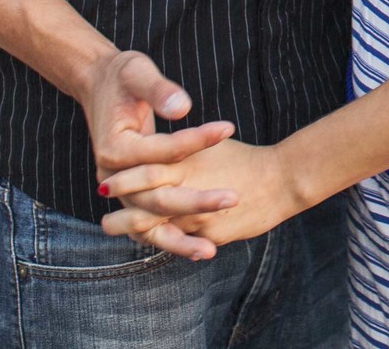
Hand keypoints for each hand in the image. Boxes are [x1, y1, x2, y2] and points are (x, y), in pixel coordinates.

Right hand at [79, 48, 234, 259]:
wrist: (100, 86)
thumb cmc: (122, 77)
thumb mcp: (136, 72)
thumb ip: (158, 90)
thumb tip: (182, 108)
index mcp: (116, 149)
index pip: (163, 151)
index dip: (197, 140)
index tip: (229, 128)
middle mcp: (113, 179)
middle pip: (157, 197)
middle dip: (196, 200)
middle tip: (234, 198)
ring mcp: (121, 193)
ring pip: (150, 224)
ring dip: (181, 237)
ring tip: (212, 250)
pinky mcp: (130, 198)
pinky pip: (150, 226)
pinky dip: (172, 238)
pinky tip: (199, 250)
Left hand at [100, 138, 306, 253]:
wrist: (282, 180)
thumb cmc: (244, 158)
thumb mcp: (211, 146)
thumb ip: (182, 151)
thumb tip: (158, 149)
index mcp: (187, 166)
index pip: (145, 174)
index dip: (124, 182)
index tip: (106, 186)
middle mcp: (189, 194)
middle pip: (144, 211)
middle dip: (122, 220)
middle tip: (105, 225)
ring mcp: (199, 220)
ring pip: (160, 233)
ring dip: (138, 236)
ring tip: (124, 240)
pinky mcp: (210, 237)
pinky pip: (183, 243)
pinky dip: (168, 243)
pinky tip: (158, 241)